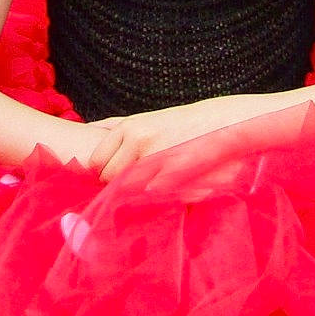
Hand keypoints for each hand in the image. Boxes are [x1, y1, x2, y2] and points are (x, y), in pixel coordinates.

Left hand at [82, 96, 268, 182]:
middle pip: (108, 176)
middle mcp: (138, 139)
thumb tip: (90, 126)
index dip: (105, 170)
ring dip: (135, 192)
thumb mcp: (146, 118)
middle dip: (117, 183)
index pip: (96, 160)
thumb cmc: (182, 123)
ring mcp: (156, 156)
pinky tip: (167, 190)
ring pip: (126, 188)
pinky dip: (155, 197)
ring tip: (152, 185)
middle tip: (136, 181)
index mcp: (129, 126)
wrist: (224, 123)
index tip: (118, 171)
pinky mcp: (174, 172)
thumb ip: (116, 124)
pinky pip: (150, 195)